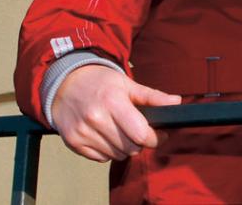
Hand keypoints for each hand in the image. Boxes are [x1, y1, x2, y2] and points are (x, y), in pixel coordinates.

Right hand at [49, 64, 180, 161]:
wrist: (65, 85)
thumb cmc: (100, 83)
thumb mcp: (127, 84)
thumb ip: (152, 96)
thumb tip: (176, 102)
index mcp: (112, 102)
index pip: (140, 133)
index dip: (155, 138)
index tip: (161, 134)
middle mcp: (95, 118)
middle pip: (130, 147)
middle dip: (141, 142)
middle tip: (141, 132)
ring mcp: (82, 132)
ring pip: (116, 155)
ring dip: (125, 148)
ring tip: (122, 132)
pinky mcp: (73, 142)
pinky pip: (100, 158)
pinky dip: (108, 151)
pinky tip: (107, 136)